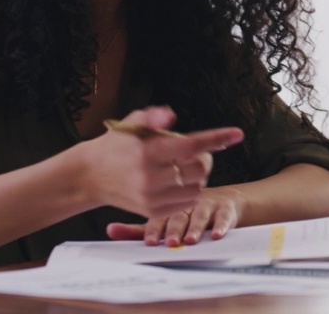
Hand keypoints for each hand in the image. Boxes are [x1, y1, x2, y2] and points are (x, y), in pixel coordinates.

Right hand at [81, 106, 242, 219]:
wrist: (90, 175)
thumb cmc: (115, 145)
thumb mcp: (131, 123)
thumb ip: (153, 116)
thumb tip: (171, 116)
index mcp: (148, 151)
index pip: (191, 144)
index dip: (217, 138)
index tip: (237, 134)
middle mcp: (151, 176)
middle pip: (200, 168)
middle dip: (203, 158)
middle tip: (192, 152)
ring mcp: (152, 197)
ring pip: (196, 188)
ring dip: (197, 176)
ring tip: (181, 167)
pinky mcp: (152, 211)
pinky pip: (185, 203)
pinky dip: (187, 192)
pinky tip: (174, 182)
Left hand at [106, 186, 245, 245]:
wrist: (226, 200)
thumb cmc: (187, 212)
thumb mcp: (163, 221)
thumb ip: (136, 230)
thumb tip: (109, 230)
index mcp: (169, 206)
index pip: (160, 217)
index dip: (155, 230)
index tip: (150, 242)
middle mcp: (186, 204)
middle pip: (179, 217)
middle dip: (174, 230)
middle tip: (170, 242)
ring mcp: (206, 205)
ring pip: (199, 216)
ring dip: (195, 228)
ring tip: (191, 240)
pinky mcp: (225, 208)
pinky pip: (223, 217)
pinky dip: (221, 225)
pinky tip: (216, 234)